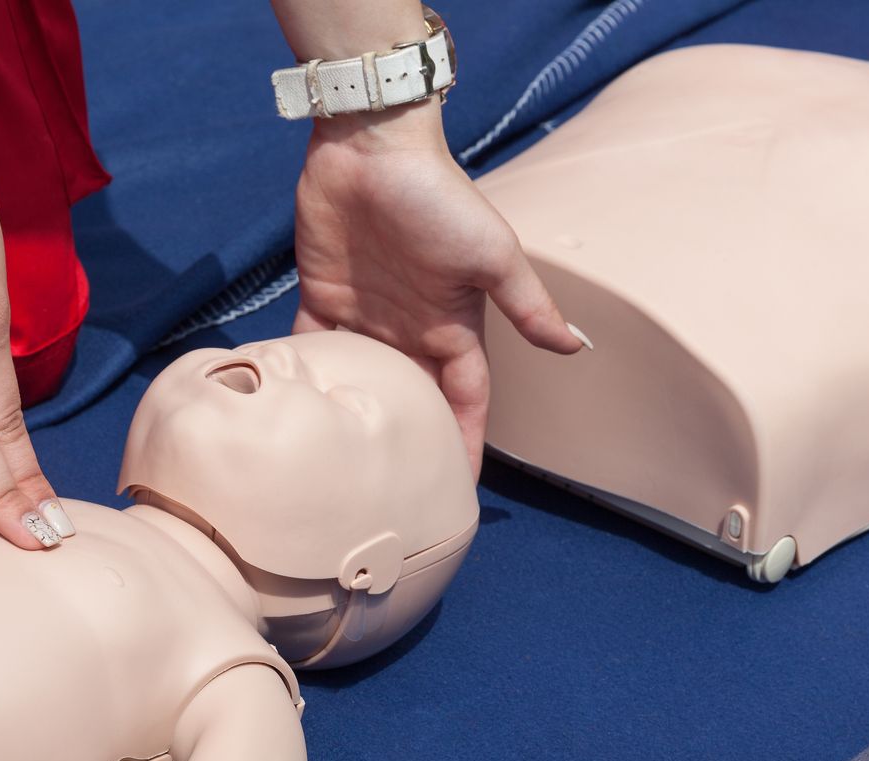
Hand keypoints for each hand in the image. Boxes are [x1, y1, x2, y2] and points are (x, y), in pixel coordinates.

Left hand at [291, 105, 587, 475]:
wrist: (371, 150)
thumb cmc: (440, 198)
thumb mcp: (493, 255)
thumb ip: (527, 306)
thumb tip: (576, 347)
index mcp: (454, 328)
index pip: (464, 402)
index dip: (463, 447)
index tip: (457, 497)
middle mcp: (409, 332)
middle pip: (409, 406)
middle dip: (406, 450)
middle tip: (391, 502)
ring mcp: (365, 320)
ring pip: (359, 389)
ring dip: (351, 426)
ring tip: (337, 477)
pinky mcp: (321, 303)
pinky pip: (310, 355)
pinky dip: (303, 384)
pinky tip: (292, 423)